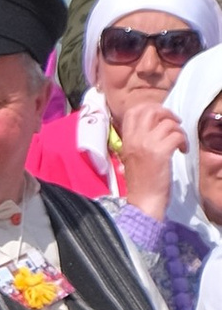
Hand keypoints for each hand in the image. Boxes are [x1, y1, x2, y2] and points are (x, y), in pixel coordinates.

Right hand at [116, 95, 185, 212]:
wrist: (144, 201)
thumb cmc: (140, 182)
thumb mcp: (131, 157)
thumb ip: (137, 141)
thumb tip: (152, 127)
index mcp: (126, 139)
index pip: (134, 111)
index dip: (150, 108)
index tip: (160, 117)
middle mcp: (135, 139)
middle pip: (151, 111)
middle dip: (167, 114)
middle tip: (174, 124)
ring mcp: (147, 145)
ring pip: (167, 123)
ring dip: (178, 130)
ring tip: (179, 142)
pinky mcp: (161, 153)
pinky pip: (176, 136)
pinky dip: (183, 141)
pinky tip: (182, 150)